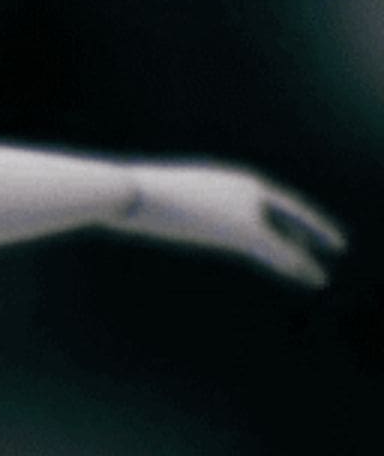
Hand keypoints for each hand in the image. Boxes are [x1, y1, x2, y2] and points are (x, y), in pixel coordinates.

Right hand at [110, 164, 346, 287]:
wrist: (130, 191)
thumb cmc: (129, 194)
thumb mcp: (154, 200)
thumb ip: (169, 208)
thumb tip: (156, 217)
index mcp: (224, 177)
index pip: (267, 195)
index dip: (289, 212)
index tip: (301, 226)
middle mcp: (243, 187)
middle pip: (285, 212)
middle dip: (305, 231)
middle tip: (325, 247)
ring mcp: (246, 207)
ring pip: (287, 236)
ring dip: (304, 257)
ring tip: (319, 276)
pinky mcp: (246, 230)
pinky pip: (281, 251)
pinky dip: (300, 265)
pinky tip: (314, 278)